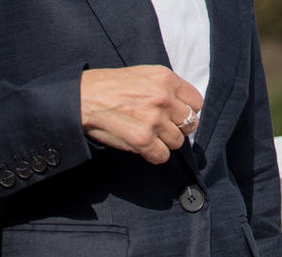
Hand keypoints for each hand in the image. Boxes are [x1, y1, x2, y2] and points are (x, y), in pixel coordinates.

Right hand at [80, 66, 202, 163]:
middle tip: (162, 129)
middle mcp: (163, 98)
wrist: (86, 98)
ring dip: (165, 143)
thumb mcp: (143, 74)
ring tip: (150, 137)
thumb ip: (165, 87)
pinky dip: (155, 155)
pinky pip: (162, 156)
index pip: (196, 102)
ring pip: (177, 142)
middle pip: (190, 124)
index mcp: (166, 79)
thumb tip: (181, 108)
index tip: (175, 116)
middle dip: (178, 129)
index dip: (186, 111)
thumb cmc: (110, 86)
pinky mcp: (143, 140)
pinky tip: (144, 148)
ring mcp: (154, 120)